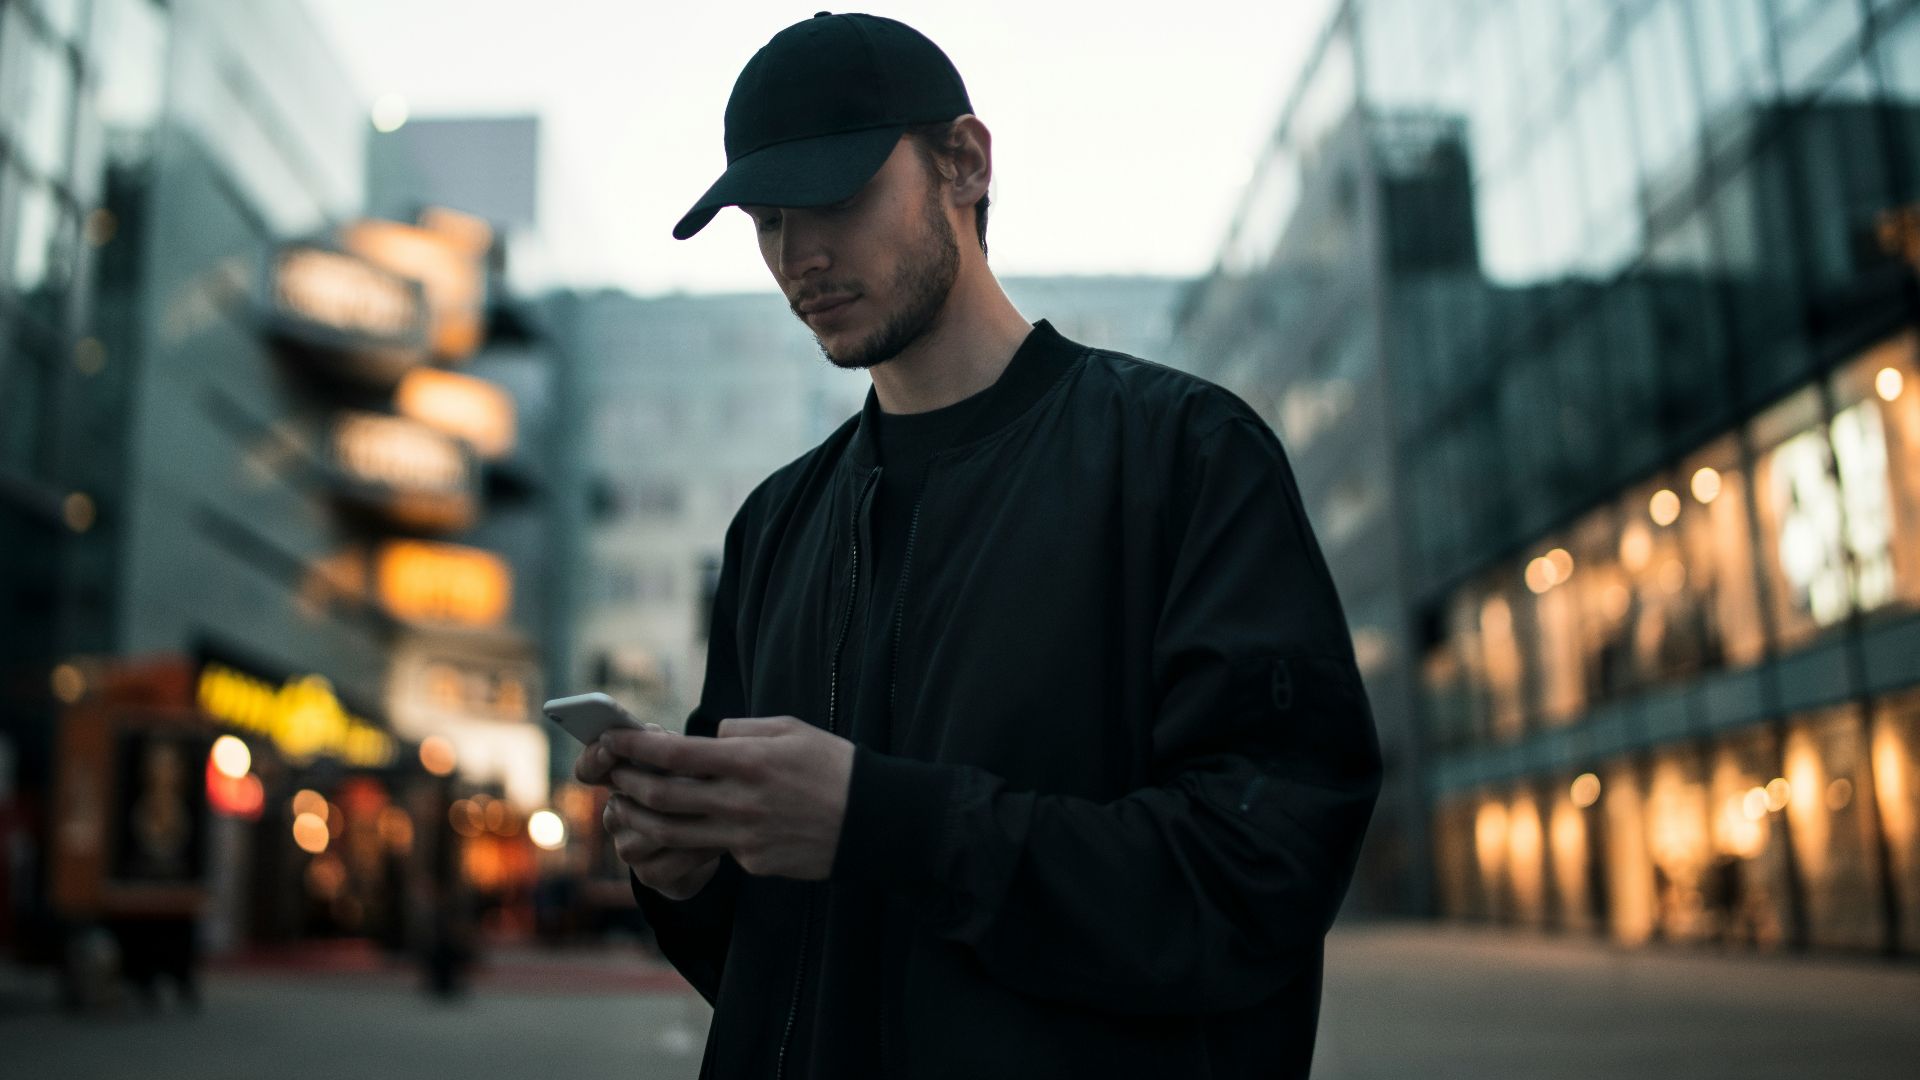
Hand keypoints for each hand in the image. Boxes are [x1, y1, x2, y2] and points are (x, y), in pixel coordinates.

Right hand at [573, 727, 722, 899]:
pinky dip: (698, 849)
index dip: (594, 759)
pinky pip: (669, 861)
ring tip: (717, 810)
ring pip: (650, 832)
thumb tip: (655, 736)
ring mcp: (628, 847)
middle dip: (662, 789)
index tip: (610, 749)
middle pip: (625, 803)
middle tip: (696, 779)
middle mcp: (616, 815)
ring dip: (686, 822)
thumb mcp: (684, 760)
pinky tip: (719, 840)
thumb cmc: (696, 786)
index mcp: (618, 780)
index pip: (588, 769)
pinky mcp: (649, 874)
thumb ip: (664, 746)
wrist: (714, 841)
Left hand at [595, 716, 854, 879]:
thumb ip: (743, 731)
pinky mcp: (753, 863)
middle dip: (627, 783)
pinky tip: (693, 826)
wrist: (874, 821)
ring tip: (627, 808)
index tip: (611, 739)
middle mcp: (740, 802)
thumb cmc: (833, 766)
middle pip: (662, 797)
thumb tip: (710, 739)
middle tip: (612, 774)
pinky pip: (713, 849)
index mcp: (748, 761)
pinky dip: (696, 837)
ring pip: (673, 833)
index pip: (674, 754)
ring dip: (641, 820)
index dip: (634, 747)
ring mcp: (744, 838)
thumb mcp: (791, 730)